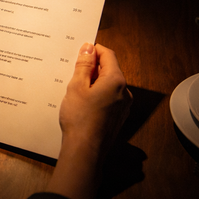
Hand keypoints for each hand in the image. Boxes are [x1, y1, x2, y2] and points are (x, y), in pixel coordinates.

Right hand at [46, 43, 131, 198]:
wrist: (85, 150)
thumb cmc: (80, 118)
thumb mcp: (77, 86)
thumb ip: (84, 65)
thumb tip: (89, 48)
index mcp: (116, 80)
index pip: (108, 55)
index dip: (93, 51)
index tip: (80, 52)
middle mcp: (125, 92)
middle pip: (109, 70)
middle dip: (92, 68)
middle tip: (73, 73)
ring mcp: (123, 106)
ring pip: (108, 85)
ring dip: (93, 82)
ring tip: (75, 90)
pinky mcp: (118, 117)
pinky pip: (109, 98)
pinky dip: (97, 95)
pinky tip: (83, 104)